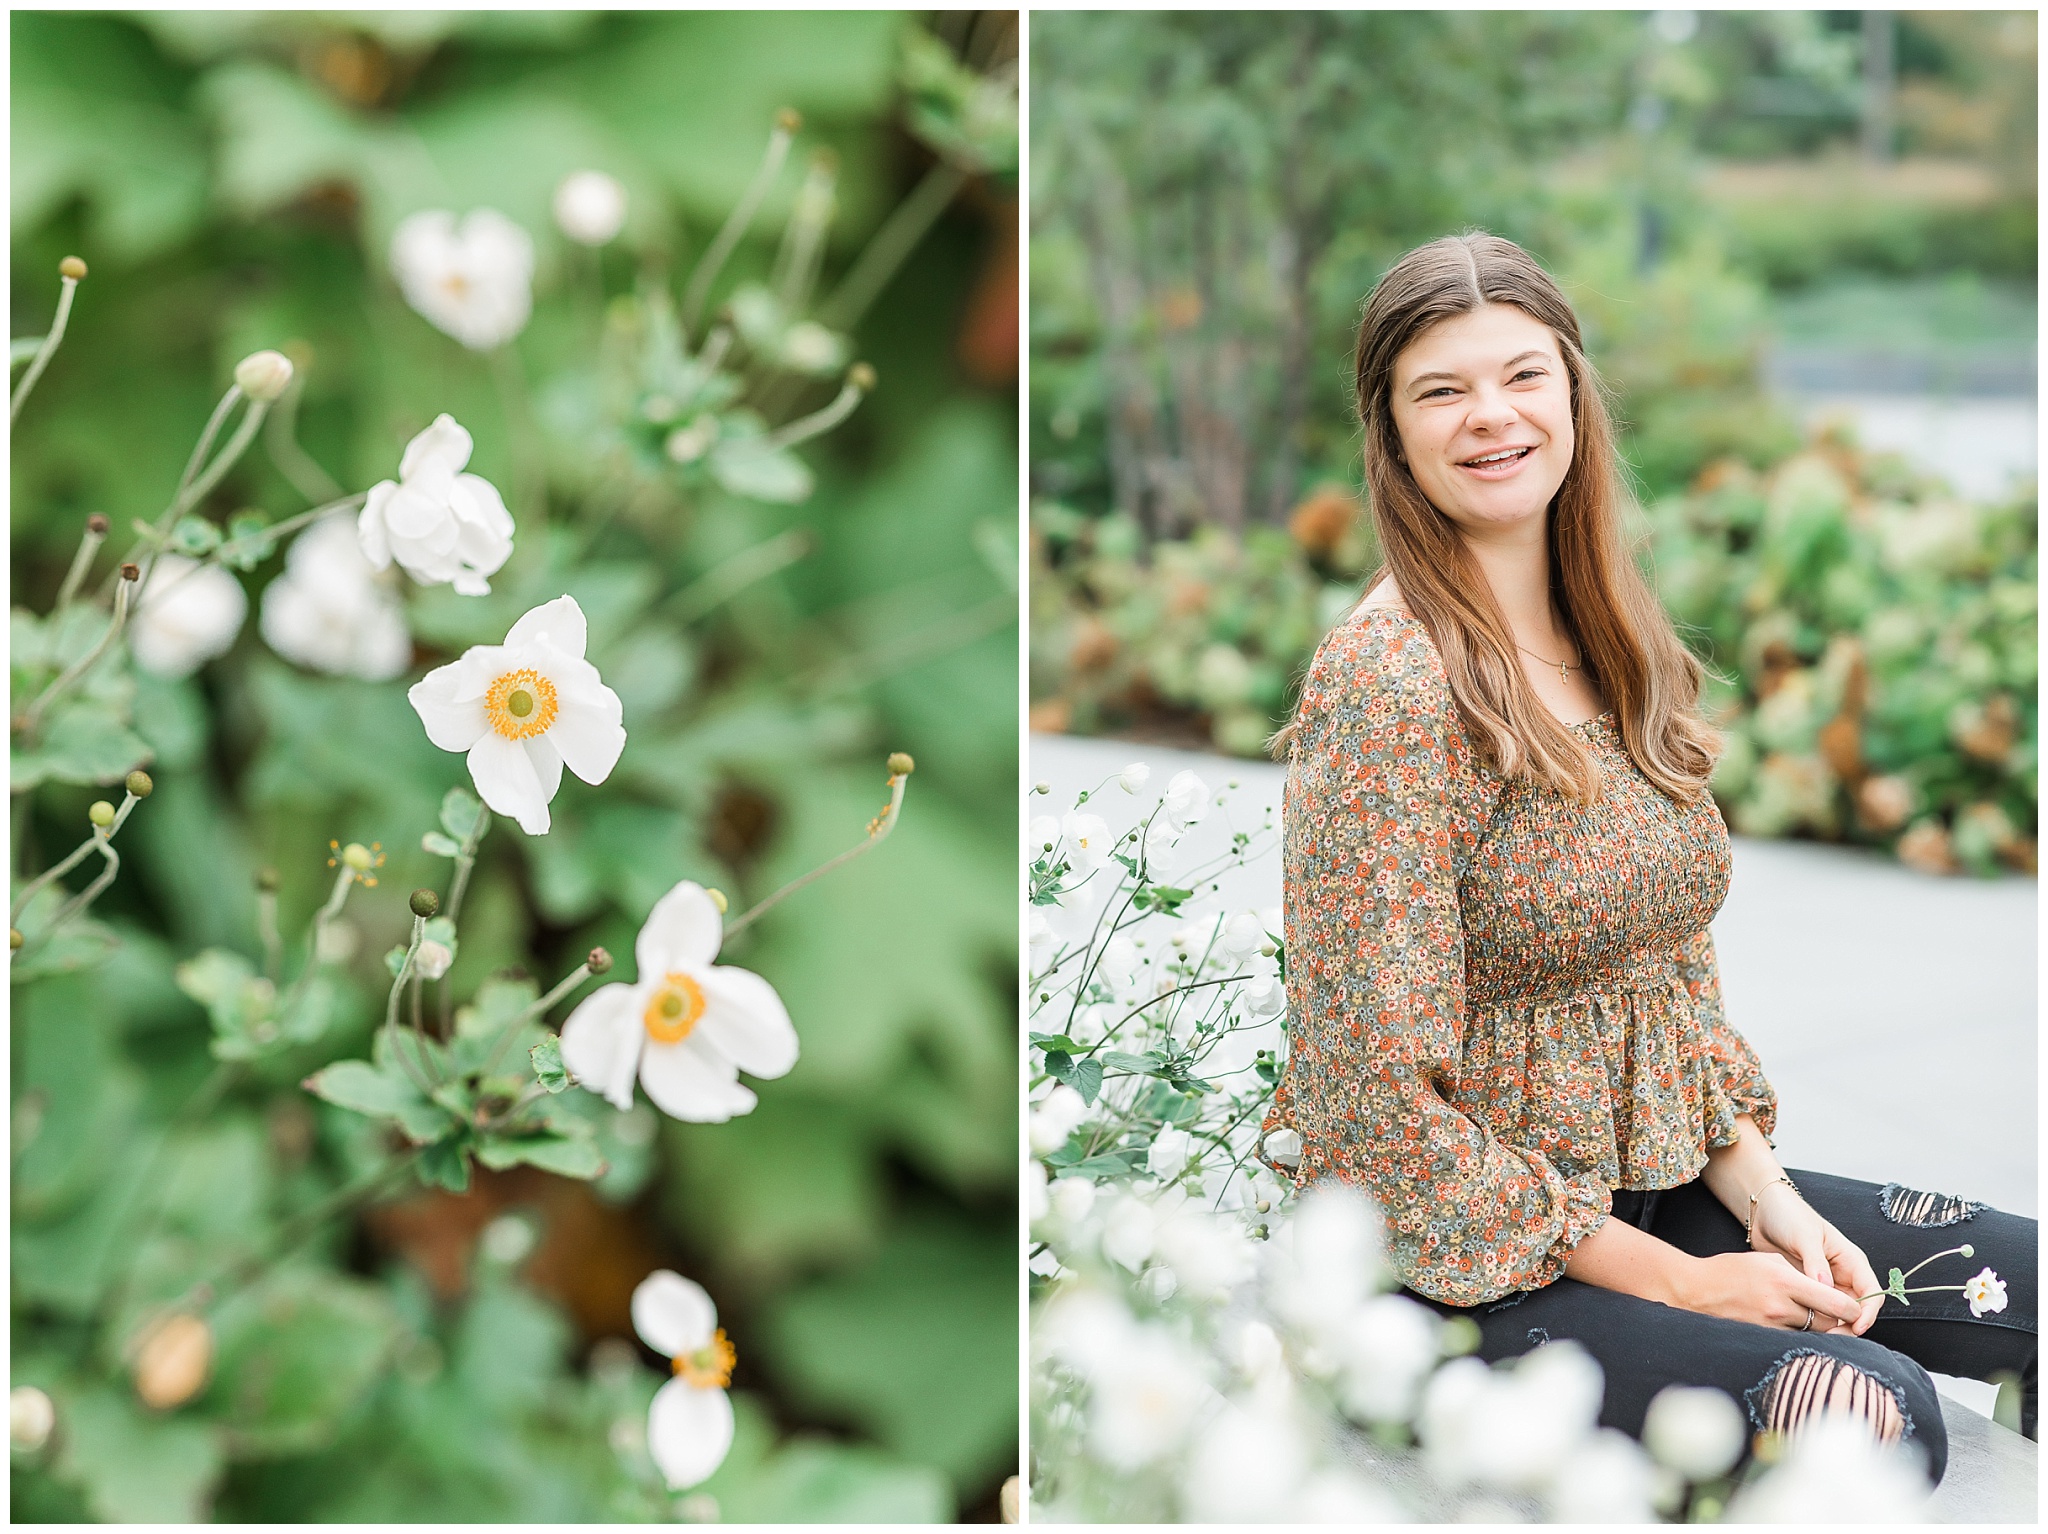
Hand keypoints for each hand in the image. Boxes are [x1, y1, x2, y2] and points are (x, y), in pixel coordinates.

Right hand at [1676, 1249, 1868, 1332]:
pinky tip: (1793, 1326)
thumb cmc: (1730, 1270)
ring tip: (1813, 1317)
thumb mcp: (1767, 1261)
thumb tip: (1825, 1289)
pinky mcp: (1763, 1337)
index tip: (1858, 1308)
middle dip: (1838, 1319)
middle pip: (1829, 1322)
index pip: (1836, 1302)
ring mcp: (1772, 1326)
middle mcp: (1781, 1307)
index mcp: (1785, 1281)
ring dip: (1818, 1327)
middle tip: (1840, 1315)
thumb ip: (1799, 1275)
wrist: (1695, 1290)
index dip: (1854, 1309)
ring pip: (1813, 1333)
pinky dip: (1799, 1334)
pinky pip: (1793, 1339)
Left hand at [1748, 1183, 1883, 1335]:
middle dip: (1849, 1324)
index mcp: (1851, 1260)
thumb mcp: (1805, 1236)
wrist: (1765, 1212)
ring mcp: (1825, 1284)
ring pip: (1837, 1312)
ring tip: (1817, 1336)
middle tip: (1833, 1338)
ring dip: (1831, 1325)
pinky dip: (1814, 1319)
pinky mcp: (1807, 1289)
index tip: (1856, 1327)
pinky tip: (1803, 1326)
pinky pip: (1816, 1309)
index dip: (1868, 1312)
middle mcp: (1842, 1275)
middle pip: (1856, 1308)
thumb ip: (1815, 1262)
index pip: (1871, 1292)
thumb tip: (1826, 1287)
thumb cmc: (1790, 1216)